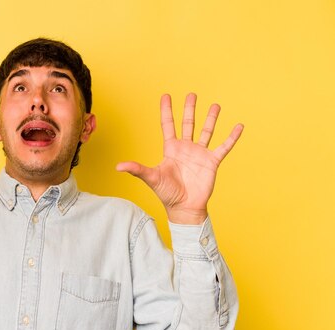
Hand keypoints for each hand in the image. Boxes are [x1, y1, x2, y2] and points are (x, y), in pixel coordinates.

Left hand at [116, 93, 242, 223]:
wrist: (184, 208)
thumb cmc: (166, 194)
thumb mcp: (151, 178)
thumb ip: (137, 169)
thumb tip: (118, 166)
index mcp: (171, 149)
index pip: (168, 125)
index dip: (167, 111)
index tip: (166, 96)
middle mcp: (186, 148)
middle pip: (188, 124)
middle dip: (189, 109)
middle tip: (191, 94)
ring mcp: (200, 154)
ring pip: (206, 131)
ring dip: (211, 118)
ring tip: (215, 105)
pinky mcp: (212, 162)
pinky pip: (224, 147)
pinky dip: (232, 137)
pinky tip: (238, 126)